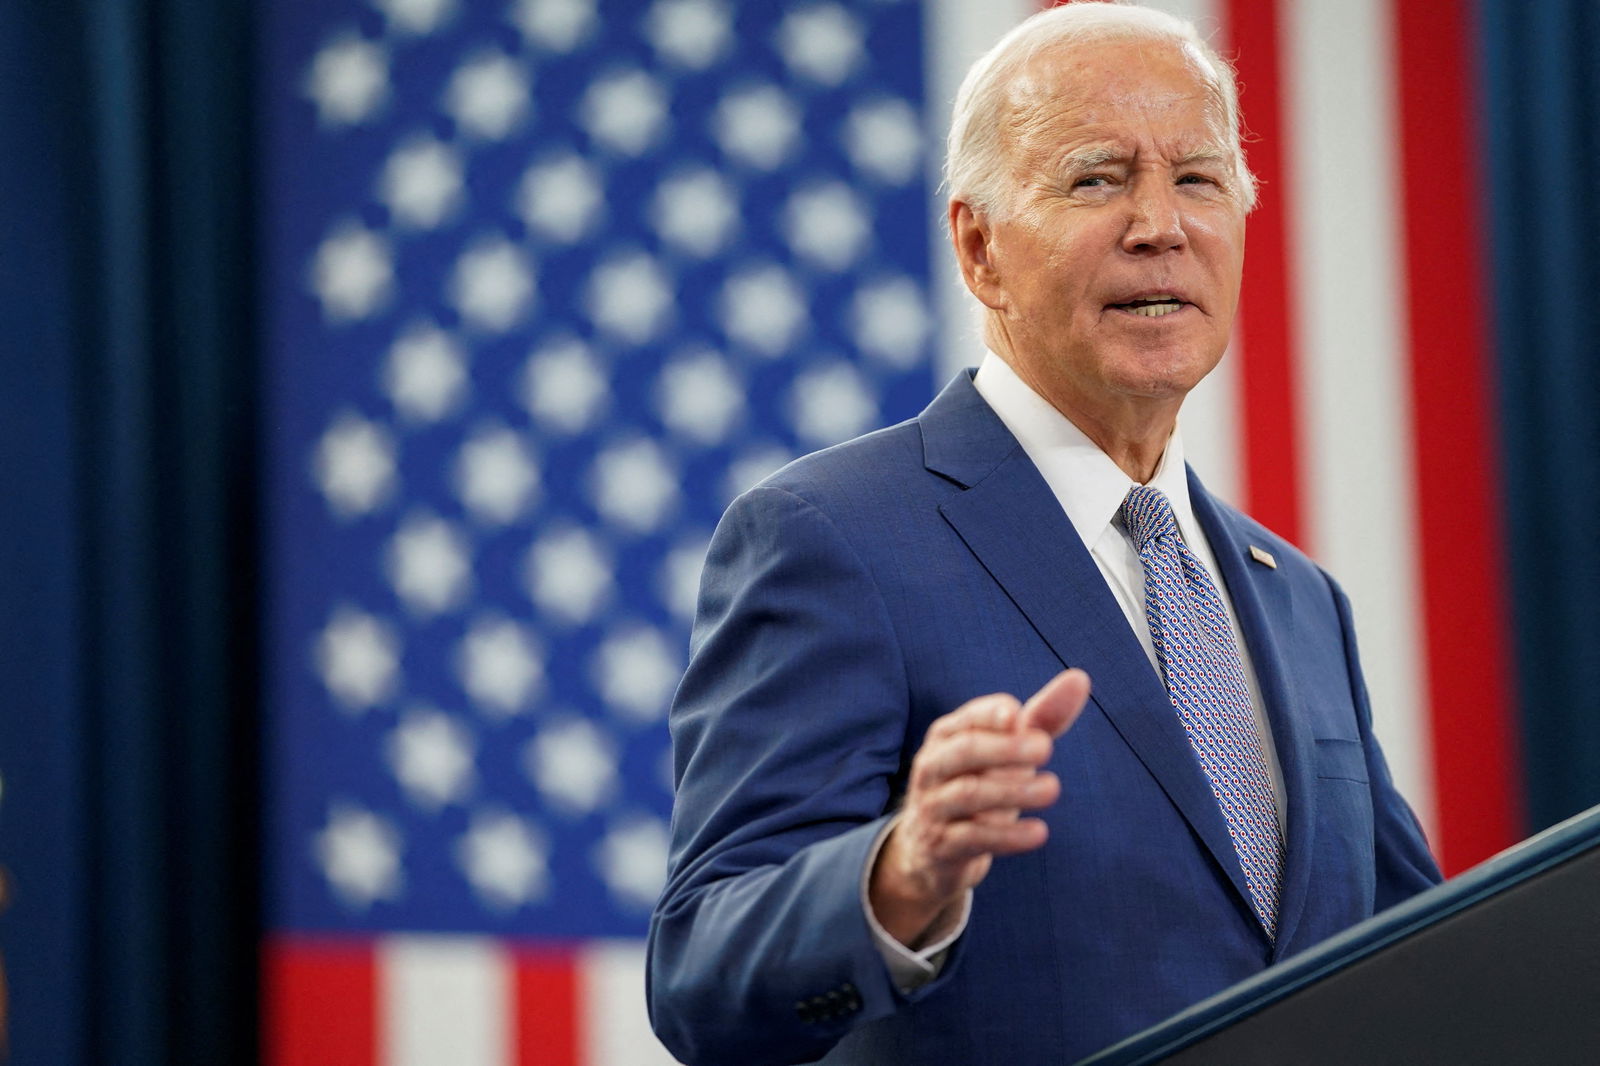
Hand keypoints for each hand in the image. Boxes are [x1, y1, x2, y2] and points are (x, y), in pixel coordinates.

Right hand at [868, 669, 1089, 947]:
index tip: (1019, 715)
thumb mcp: (1008, 752)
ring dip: (1012, 790)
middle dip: (1004, 748)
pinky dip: (1007, 836)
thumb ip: (1042, 718)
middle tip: (1046, 748)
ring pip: (968, 794)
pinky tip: (1039, 832)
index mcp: (947, 736)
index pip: (967, 718)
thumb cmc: (980, 783)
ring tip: (1052, 788)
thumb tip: (1080, 678)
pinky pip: (972, 838)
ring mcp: (934, 807)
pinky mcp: (942, 845)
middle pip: (964, 751)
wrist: (935, 850)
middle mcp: (934, 766)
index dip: (990, 714)